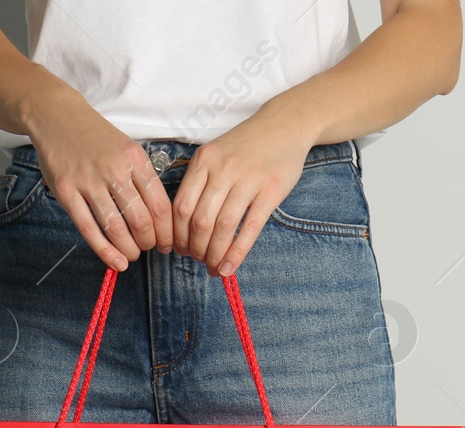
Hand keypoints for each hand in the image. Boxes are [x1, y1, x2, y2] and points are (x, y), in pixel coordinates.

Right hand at [26, 87, 173, 270]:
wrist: (58, 116)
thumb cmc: (96, 137)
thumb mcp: (128, 149)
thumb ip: (142, 178)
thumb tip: (159, 217)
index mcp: (135, 160)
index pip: (160, 205)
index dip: (166, 231)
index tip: (167, 242)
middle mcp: (114, 170)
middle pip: (141, 220)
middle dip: (149, 242)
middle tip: (149, 248)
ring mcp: (88, 181)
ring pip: (116, 227)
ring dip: (129, 249)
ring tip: (132, 256)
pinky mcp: (66, 192)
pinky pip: (88, 228)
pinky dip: (104, 250)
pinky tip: (115, 262)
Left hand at [173, 116, 310, 276]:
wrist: (285, 124)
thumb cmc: (247, 145)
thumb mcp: (215, 154)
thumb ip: (200, 182)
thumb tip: (186, 226)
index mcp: (203, 161)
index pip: (181, 207)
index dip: (178, 235)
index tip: (180, 249)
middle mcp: (222, 170)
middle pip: (200, 221)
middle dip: (195, 249)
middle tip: (199, 260)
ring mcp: (248, 180)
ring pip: (223, 227)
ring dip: (215, 254)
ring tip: (214, 267)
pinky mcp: (271, 191)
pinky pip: (250, 228)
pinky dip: (237, 253)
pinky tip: (230, 267)